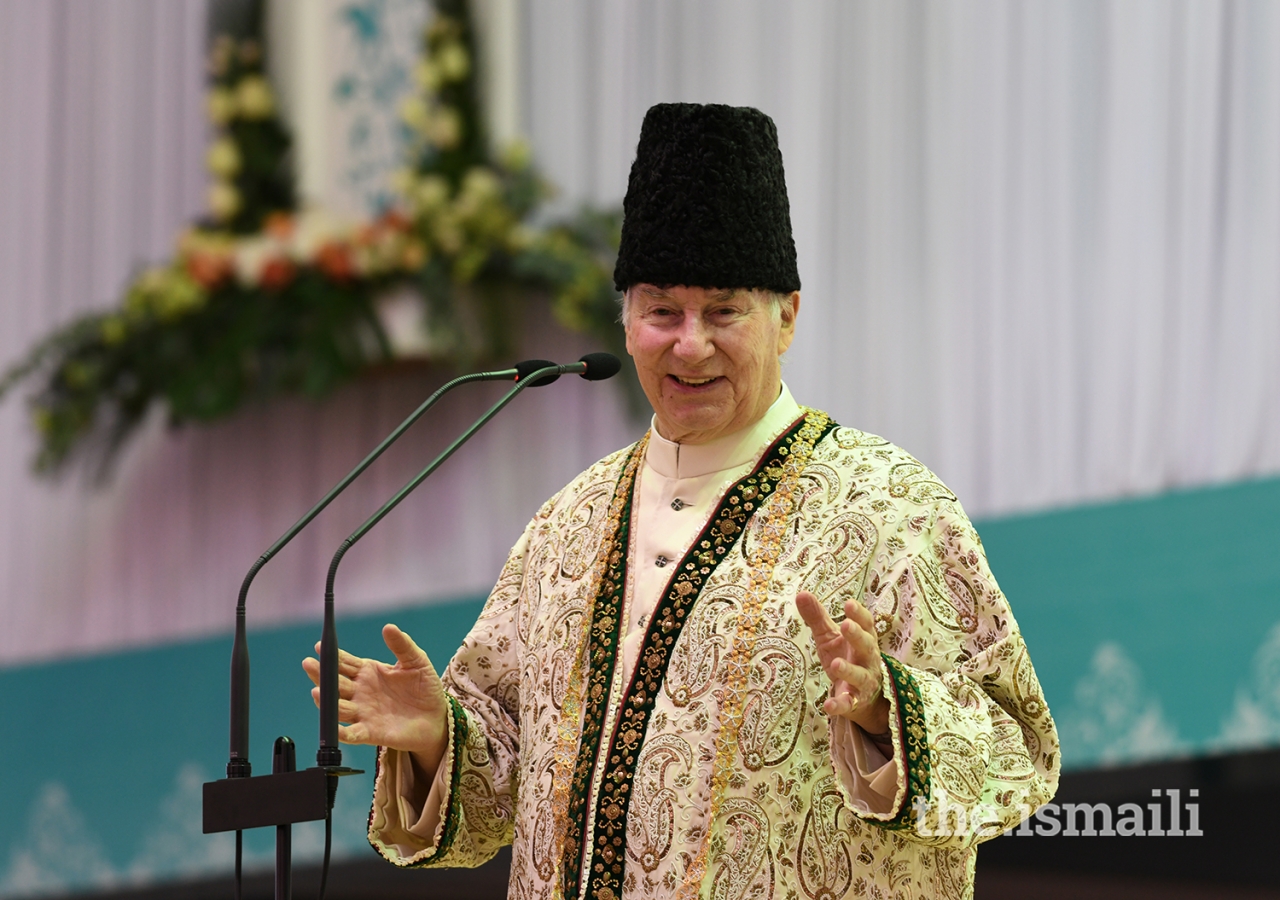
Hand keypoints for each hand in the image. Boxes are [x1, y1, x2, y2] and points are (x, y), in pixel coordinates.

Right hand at [302, 623, 448, 775]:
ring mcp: (363, 713)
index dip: (332, 655)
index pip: (345, 663)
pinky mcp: (371, 733)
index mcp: (368, 673)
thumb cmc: (424, 688)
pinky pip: (352, 734)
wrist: (436, 717)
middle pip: (335, 683)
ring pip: (338, 707)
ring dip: (326, 701)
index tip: (320, 646)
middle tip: (309, 664)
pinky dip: (342, 733)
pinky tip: (335, 729)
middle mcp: (361, 693)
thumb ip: (402, 645)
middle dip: (320, 674)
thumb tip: (389, 627)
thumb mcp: (416, 661)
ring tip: (317, 692)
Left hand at [795, 591, 890, 738]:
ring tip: (835, 664)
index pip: (866, 624)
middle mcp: (868, 659)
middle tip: (845, 625)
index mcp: (864, 639)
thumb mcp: (830, 636)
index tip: (849, 603)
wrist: (864, 695)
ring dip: (848, 670)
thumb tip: (801, 593)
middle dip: (856, 636)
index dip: (859, 614)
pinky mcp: (855, 701)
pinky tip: (827, 705)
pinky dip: (839, 705)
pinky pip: (848, 704)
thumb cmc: (846, 656)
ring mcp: (864, 681)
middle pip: (866, 646)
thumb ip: (818, 617)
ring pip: (859, 675)